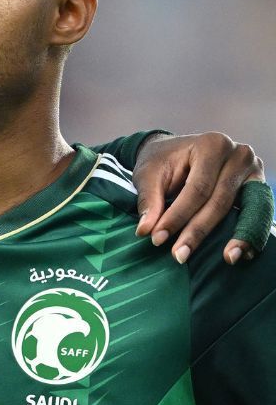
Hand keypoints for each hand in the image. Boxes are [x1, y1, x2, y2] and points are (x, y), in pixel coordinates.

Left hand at [133, 132, 269, 264]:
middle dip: (198, 231)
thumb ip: (148, 200)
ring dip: (238, 237)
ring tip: (227, 259)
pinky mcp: (258, 185)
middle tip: (179, 255)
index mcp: (211, 145)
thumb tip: (146, 231)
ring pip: (245, 208)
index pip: (196, 189)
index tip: (157, 239)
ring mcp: (253, 169)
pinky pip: (259, 211)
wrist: (176, 150)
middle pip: (219, 201)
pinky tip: (242, 253)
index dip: (177, 216)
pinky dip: (251, 232)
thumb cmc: (161, 161)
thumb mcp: (148, 175)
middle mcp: (238, 154)